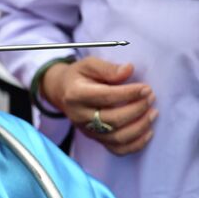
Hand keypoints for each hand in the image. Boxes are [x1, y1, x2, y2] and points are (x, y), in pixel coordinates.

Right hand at [41, 56, 157, 154]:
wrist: (63, 92)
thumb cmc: (79, 76)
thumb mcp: (88, 65)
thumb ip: (107, 68)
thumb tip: (128, 70)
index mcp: (75, 94)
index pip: (105, 97)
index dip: (128, 94)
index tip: (145, 88)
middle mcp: (79, 115)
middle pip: (112, 119)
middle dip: (137, 109)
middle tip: (150, 97)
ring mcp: (87, 130)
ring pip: (117, 137)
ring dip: (140, 127)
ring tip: (153, 113)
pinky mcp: (95, 139)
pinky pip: (117, 150)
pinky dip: (136, 144)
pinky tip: (148, 132)